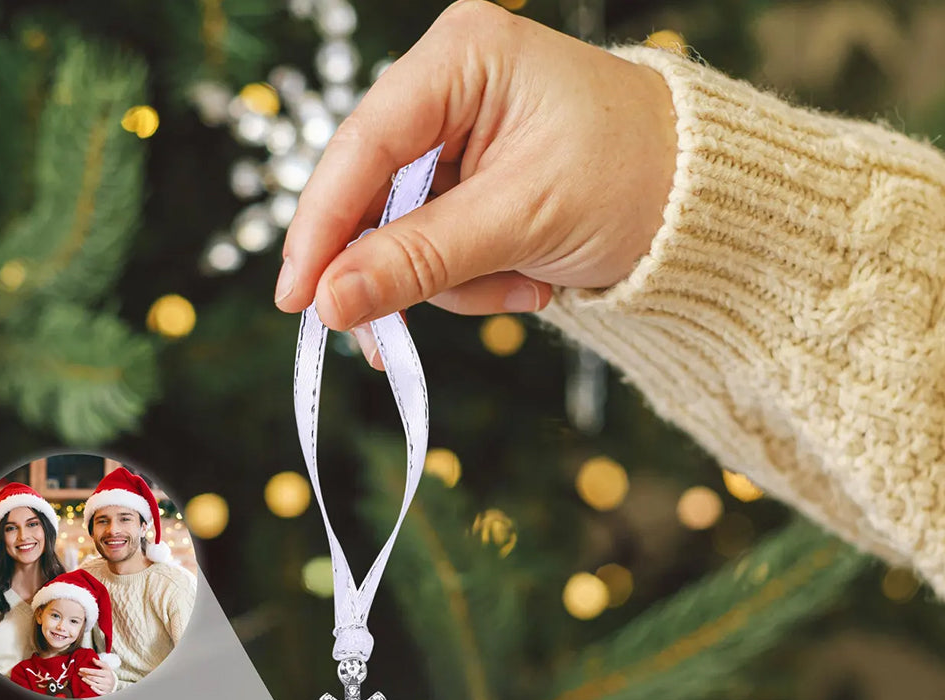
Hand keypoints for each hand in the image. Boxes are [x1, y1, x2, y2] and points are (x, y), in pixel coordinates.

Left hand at [79, 662, 115, 695]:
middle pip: (94, 678)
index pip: (95, 672)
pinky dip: (94, 689)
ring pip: (95, 684)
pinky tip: (90, 686)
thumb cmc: (108, 674)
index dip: (87, 670)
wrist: (114, 684)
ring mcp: (106, 687)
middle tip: (79, 673)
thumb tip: (93, 659)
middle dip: (85, 675)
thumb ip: (99, 663)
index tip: (81, 669)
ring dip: (87, 681)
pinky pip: (98, 692)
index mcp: (107, 673)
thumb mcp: (106, 667)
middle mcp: (107, 680)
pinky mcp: (104, 692)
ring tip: (82, 678)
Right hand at [273, 0, 677, 366]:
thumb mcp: (520, 222)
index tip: (297, 299)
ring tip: (525, 287)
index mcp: (460, 58)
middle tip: (386, 343)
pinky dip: (473, 282)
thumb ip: (419, 260)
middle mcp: (446, 88)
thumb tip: (328, 303)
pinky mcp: (466, 186)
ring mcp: (454, 141)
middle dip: (397, 271)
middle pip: (371, 196)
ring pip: (400, 236)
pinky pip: (434, 251)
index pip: (363, 145)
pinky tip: (528, 283)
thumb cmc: (631, 180)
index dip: (322, 226)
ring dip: (454, 284)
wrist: (700, 205)